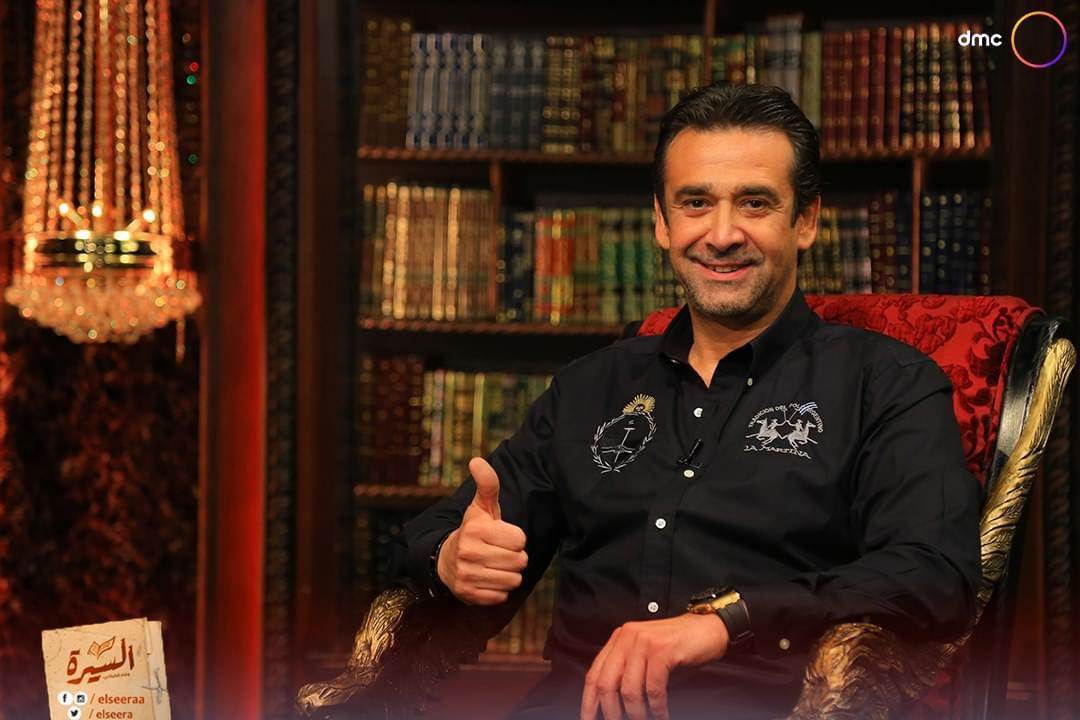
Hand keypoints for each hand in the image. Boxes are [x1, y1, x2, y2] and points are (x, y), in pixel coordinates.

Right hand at [437, 457, 528, 604]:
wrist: (446, 561)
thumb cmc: (473, 531)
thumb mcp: (481, 508)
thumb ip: (487, 484)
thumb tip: (476, 460)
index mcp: (475, 529)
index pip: (520, 540)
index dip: (515, 538)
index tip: (502, 536)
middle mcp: (469, 552)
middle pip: (519, 561)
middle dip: (515, 558)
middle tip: (500, 552)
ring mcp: (468, 575)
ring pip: (513, 580)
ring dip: (509, 574)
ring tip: (495, 566)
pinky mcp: (469, 594)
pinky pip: (502, 596)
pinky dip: (499, 590)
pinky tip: (488, 579)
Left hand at [580, 613, 728, 719]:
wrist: (709, 628)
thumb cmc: (678, 646)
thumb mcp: (646, 655)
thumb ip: (628, 672)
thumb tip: (613, 706)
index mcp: (619, 639)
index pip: (594, 675)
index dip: (589, 702)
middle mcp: (627, 638)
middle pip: (606, 684)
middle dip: (610, 712)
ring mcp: (644, 642)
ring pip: (629, 690)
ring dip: (637, 714)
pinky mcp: (663, 650)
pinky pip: (653, 688)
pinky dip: (657, 707)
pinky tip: (662, 715)